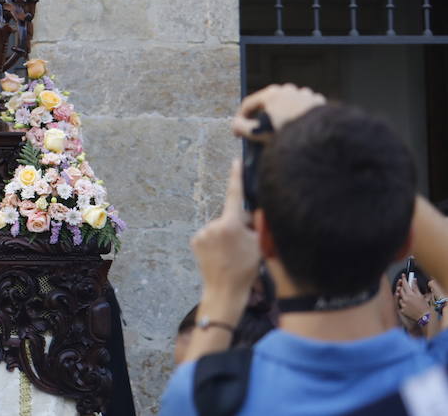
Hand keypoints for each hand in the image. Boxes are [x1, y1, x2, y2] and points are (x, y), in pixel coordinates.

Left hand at [194, 161, 261, 312]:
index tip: (236, 162)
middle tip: (244, 245)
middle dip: (238, 224)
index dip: (236, 177)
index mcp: (230, 224)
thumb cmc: (245, 270)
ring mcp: (202, 233)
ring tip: (232, 254)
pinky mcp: (194, 240)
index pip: (235, 195)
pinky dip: (215, 241)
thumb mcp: (259, 245)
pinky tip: (220, 255)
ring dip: (226, 234)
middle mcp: (213, 225)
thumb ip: (256, 225)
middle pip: (230, 217)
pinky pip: (209, 235)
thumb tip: (252, 212)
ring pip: (219, 227)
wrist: (224, 291)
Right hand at [234, 83, 325, 140]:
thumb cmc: (287, 135)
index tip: (238, 132)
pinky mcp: (318, 102)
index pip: (249, 105)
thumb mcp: (258, 133)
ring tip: (283, 133)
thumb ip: (240, 127)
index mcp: (271, 94)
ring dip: (283, 117)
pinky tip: (299, 130)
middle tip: (262, 134)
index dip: (240, 119)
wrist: (320, 138)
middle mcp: (288, 89)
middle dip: (264, 118)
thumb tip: (236, 125)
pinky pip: (304, 110)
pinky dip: (299, 118)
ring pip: (288, 106)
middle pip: (269, 105)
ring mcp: (304, 95)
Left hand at [397, 273, 430, 324]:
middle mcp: (405, 299)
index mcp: (410, 294)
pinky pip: (401, 305)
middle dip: (402, 287)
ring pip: (400, 298)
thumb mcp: (420, 295)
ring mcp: (403, 305)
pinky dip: (403, 304)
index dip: (404, 279)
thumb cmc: (424, 306)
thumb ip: (415, 287)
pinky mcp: (402, 310)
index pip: (405, 284)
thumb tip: (413, 279)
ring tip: (409, 298)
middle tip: (404, 286)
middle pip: (400, 290)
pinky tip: (408, 305)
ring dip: (403, 296)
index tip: (403, 275)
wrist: (425, 317)